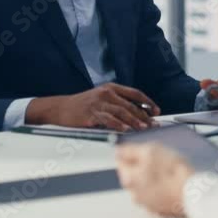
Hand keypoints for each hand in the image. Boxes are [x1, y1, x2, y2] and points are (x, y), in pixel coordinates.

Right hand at [29, 83, 160, 130]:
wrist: (60, 108)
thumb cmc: (83, 105)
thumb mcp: (102, 98)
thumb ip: (118, 103)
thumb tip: (139, 113)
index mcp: (111, 88)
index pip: (135, 93)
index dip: (147, 102)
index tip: (156, 111)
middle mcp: (106, 93)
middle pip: (130, 104)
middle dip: (144, 116)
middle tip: (153, 124)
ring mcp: (98, 103)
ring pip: (121, 112)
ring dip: (134, 121)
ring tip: (143, 128)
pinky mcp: (91, 114)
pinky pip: (107, 119)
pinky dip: (117, 124)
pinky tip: (124, 129)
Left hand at [116, 143, 193, 217]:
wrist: (194, 193)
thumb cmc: (173, 172)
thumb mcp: (150, 150)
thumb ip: (131, 150)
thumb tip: (118, 150)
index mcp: (128, 180)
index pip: (120, 162)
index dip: (131, 153)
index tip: (142, 150)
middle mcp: (134, 195)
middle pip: (132, 175)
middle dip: (141, 166)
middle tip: (158, 159)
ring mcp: (148, 204)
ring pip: (145, 185)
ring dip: (152, 178)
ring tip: (168, 171)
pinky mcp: (161, 210)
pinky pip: (157, 194)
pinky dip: (161, 188)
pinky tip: (172, 182)